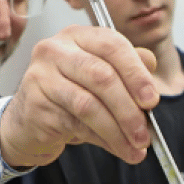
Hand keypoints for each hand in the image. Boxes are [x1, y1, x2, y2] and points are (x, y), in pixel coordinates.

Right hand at [0, 25, 159, 167]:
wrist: (30, 120)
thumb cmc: (71, 94)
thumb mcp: (102, 77)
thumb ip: (128, 68)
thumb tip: (151, 65)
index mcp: (78, 36)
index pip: (112, 45)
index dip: (136, 74)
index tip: (152, 100)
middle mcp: (55, 50)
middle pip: (102, 76)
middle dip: (129, 109)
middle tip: (145, 133)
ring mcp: (41, 77)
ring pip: (89, 105)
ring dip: (117, 131)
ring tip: (135, 147)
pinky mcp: (35, 105)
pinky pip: (76, 125)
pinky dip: (102, 140)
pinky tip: (116, 148)